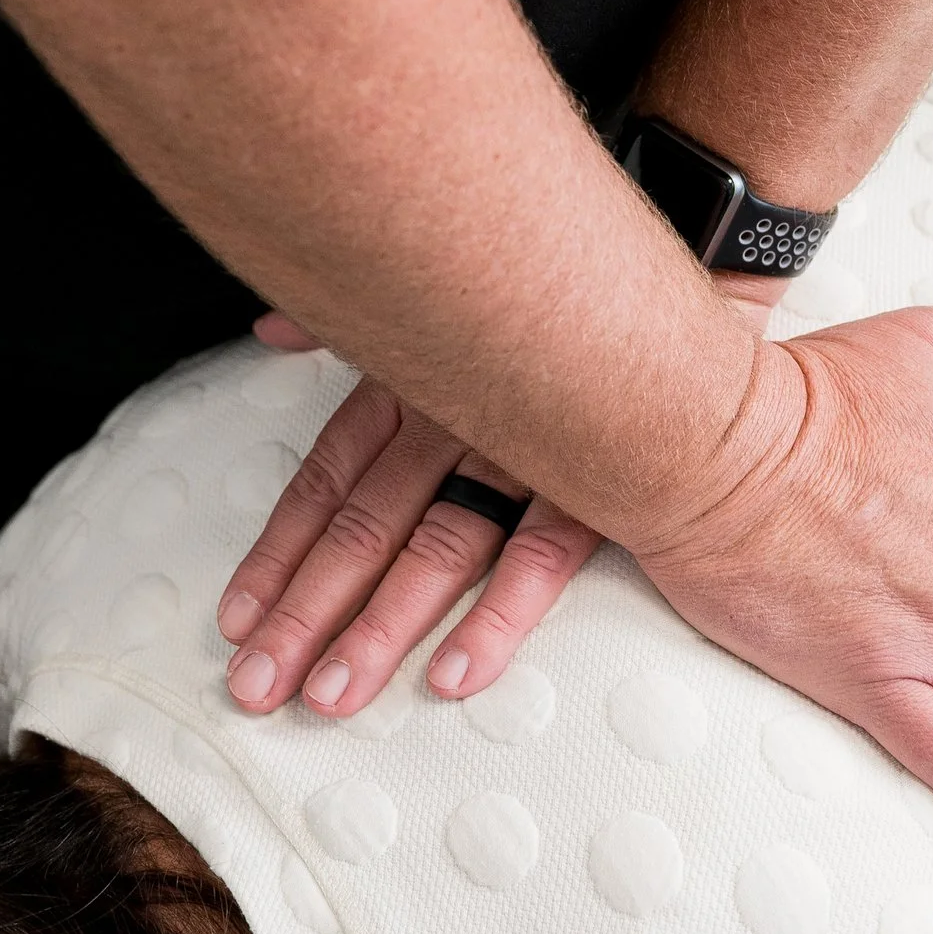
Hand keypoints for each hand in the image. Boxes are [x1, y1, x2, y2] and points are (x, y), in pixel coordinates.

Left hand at [219, 267, 789, 716]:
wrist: (694, 238)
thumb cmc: (565, 270)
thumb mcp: (444, 283)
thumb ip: (353, 321)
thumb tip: (272, 327)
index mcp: (418, 379)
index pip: (330, 478)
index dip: (280, 551)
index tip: (238, 617)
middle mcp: (459, 418)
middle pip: (364, 528)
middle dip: (305, 614)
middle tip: (257, 686)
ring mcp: (529, 451)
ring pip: (435, 551)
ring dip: (379, 630)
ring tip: (332, 695)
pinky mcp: (603, 478)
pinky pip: (540, 556)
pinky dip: (496, 616)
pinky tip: (450, 676)